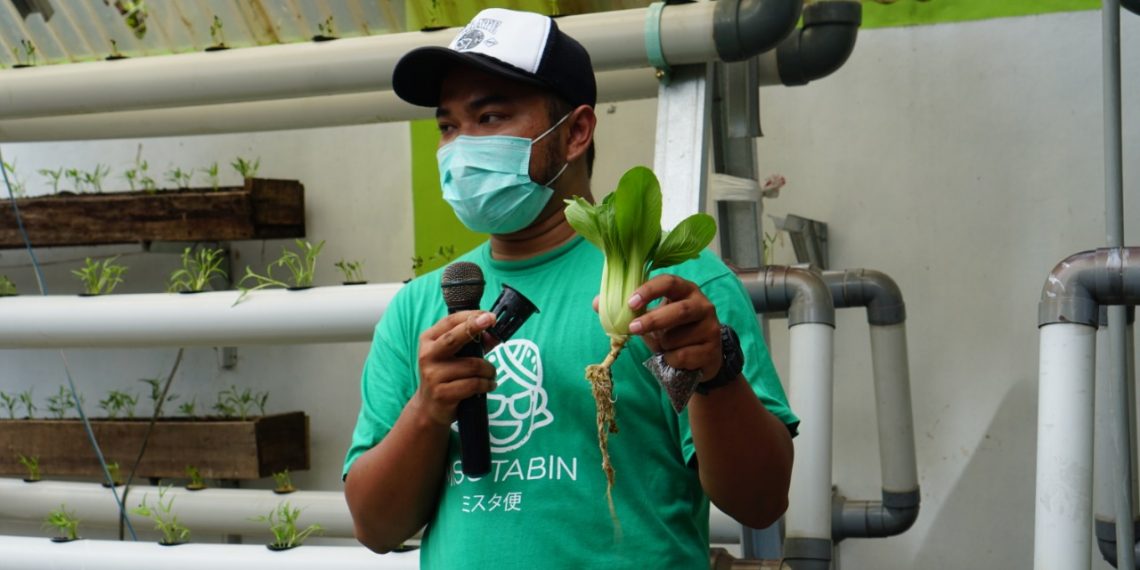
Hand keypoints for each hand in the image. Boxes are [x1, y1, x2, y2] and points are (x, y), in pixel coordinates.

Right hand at [414, 311, 497, 425]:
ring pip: (472, 365)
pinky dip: (486, 384)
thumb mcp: (454, 356)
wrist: (429, 407)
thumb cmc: (446, 376)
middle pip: (453, 338)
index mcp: (428, 340)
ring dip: (489, 369)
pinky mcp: (442, 393)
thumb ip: (474, 343)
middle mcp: (428, 355)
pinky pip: (473, 384)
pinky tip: (489, 385)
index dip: (470, 316)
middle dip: (474, 327)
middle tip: (491, 320)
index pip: (449, 322)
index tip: (488, 315)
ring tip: (491, 374)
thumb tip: (494, 333)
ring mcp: (433, 375)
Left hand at [625, 275, 722, 379]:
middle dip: (653, 320)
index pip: (670, 283)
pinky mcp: (713, 349)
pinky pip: (683, 356)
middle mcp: (703, 305)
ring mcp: (711, 327)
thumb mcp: (657, 318)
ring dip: (662, 345)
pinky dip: (670, 360)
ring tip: (665, 347)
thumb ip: (638, 312)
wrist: (701, 358)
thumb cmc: (674, 332)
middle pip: (679, 310)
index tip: (631, 303)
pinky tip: (674, 358)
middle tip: (633, 328)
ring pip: (677, 338)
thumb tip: (606, 309)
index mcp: (686, 291)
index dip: (649, 290)